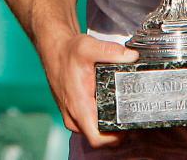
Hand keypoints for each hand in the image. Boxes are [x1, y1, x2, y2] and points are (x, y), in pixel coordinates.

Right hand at [39, 31, 138, 148]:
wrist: (54, 50)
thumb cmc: (67, 51)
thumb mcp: (88, 47)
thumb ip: (111, 52)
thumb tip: (132, 57)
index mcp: (78, 105)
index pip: (97, 138)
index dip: (114, 138)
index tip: (127, 127)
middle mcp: (73, 116)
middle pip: (99, 137)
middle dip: (115, 131)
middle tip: (129, 114)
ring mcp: (72, 116)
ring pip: (94, 131)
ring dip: (107, 124)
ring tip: (120, 108)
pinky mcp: (73, 113)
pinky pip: (89, 123)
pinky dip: (100, 118)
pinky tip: (108, 104)